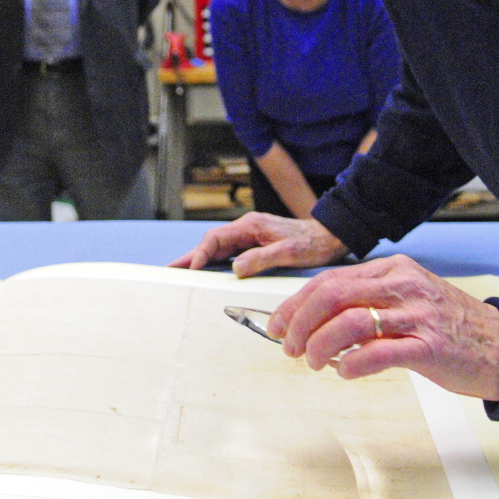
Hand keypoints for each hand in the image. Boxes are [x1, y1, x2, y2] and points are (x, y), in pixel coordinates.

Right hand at [168, 211, 348, 276]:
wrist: (329, 236)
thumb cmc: (312, 243)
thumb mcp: (289, 252)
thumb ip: (262, 258)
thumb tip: (236, 268)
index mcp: (251, 225)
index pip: (216, 238)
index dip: (200, 254)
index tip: (191, 269)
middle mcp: (247, 228)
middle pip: (211, 242)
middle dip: (189, 256)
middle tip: (169, 270)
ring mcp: (250, 235)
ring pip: (217, 247)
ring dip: (198, 259)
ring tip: (179, 273)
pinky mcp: (254, 244)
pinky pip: (228, 253)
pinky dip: (212, 261)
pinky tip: (204, 271)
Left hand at [268, 254, 498, 400]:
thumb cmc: (447, 325)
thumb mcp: (406, 298)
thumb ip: (367, 302)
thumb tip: (316, 321)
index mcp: (393, 269)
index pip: (330, 279)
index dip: (296, 303)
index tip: (278, 323)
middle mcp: (403, 284)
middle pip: (333, 294)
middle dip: (299, 322)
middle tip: (288, 346)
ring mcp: (417, 314)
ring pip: (350, 321)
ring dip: (319, 345)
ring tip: (313, 362)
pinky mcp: (429, 346)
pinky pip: (379, 352)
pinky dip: (352, 364)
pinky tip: (345, 371)